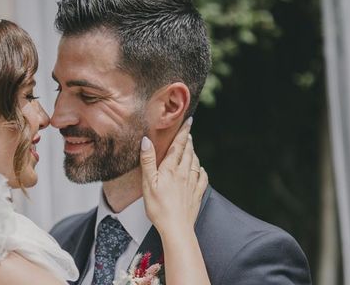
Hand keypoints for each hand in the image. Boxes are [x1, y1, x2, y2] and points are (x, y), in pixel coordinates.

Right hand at [140, 118, 207, 234]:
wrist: (176, 228)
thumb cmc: (159, 208)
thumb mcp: (148, 183)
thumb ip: (148, 161)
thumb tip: (147, 140)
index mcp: (171, 169)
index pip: (178, 145)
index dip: (183, 132)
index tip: (188, 120)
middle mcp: (184, 173)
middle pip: (188, 152)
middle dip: (188, 140)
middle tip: (188, 131)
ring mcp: (192, 184)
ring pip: (195, 163)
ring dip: (194, 153)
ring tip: (191, 147)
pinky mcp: (197, 194)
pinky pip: (202, 178)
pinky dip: (201, 170)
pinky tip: (200, 170)